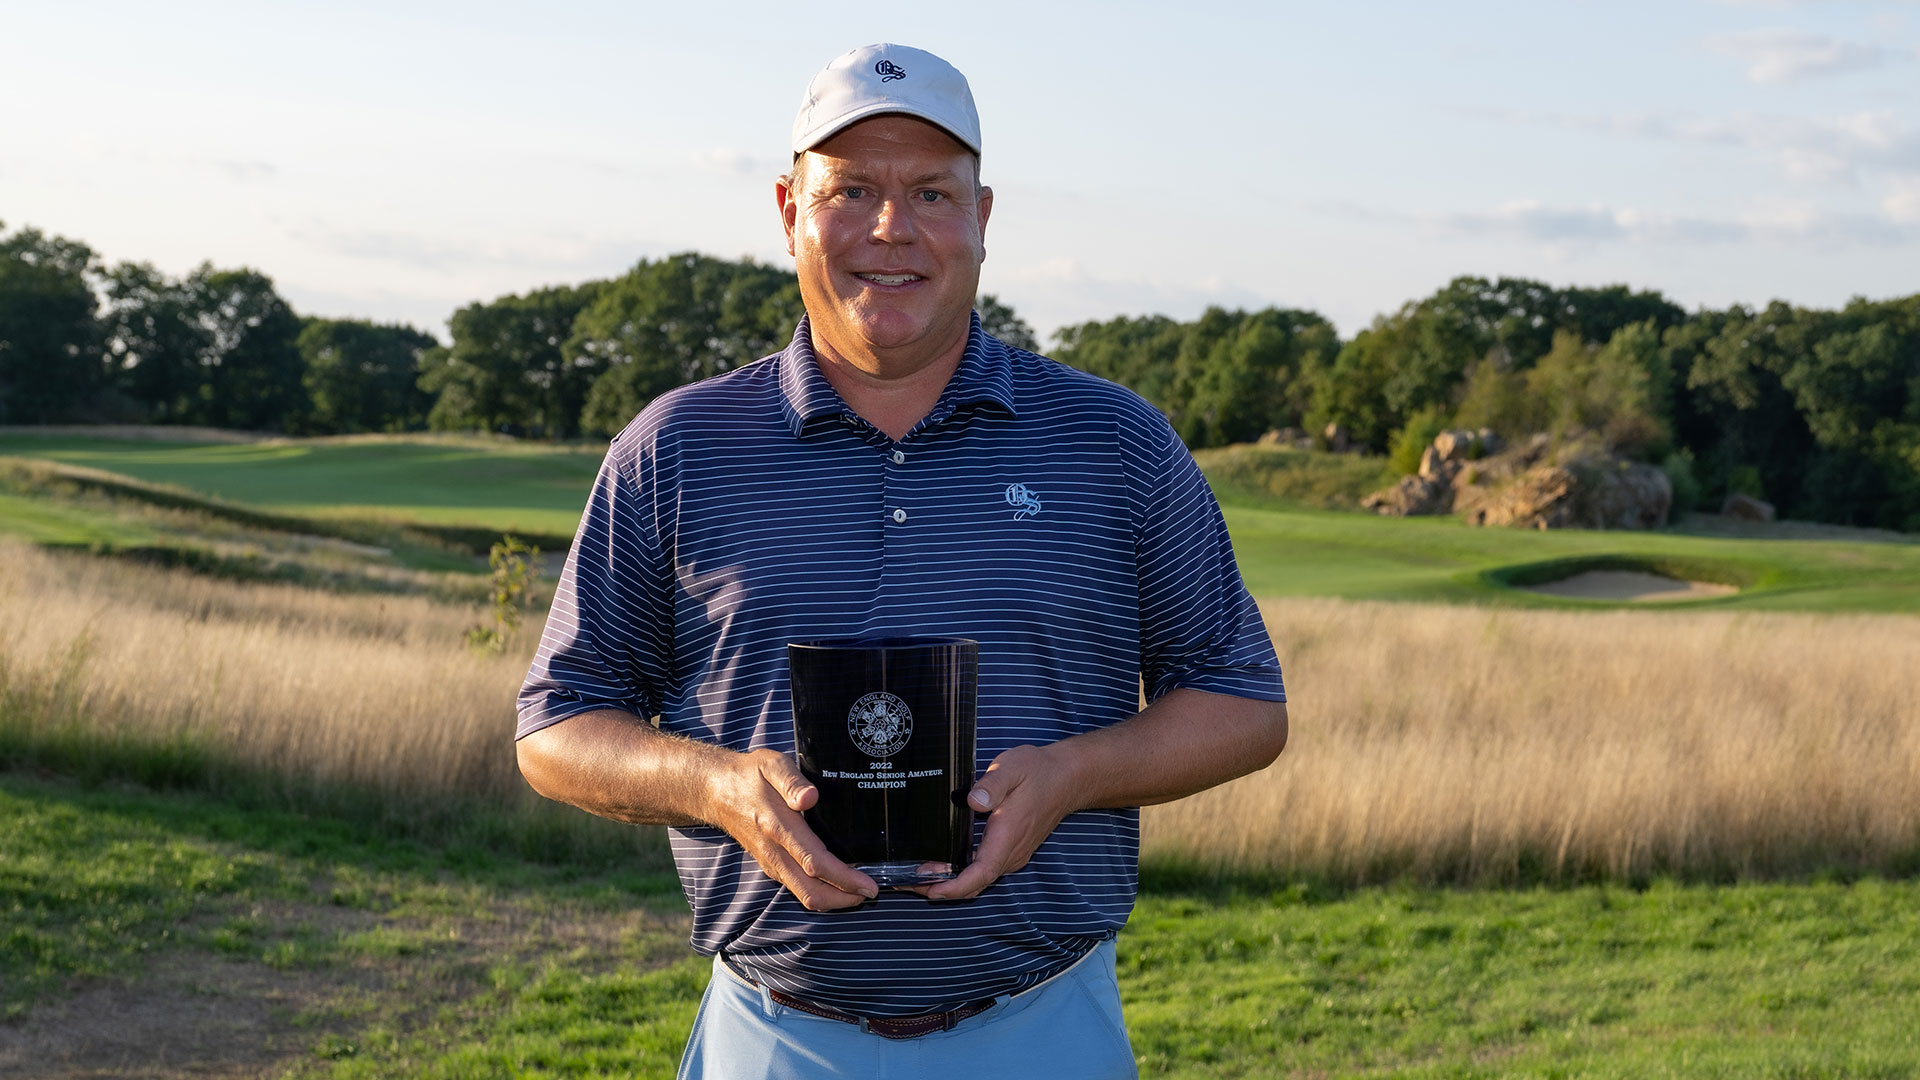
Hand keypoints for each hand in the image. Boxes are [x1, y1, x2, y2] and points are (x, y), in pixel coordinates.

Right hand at [709, 748, 877, 910]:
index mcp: (777, 826)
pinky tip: (836, 884)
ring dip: (833, 899)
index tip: (869, 885)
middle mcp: (773, 850)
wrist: (715, 790)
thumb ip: (791, 780)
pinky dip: (819, 892)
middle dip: (844, 898)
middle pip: (810, 891)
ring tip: (859, 891)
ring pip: (803, 893)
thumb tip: (810, 797)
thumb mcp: (771, 764)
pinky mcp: (769, 864)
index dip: (844, 878)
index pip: (815, 862)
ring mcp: (770, 861)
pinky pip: (795, 887)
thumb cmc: (749, 775)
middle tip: (872, 892)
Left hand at [916, 744, 1079, 900]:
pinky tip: (940, 861)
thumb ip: (992, 785)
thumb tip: (973, 801)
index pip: (980, 873)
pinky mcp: (1010, 850)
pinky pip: (983, 869)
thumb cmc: (1037, 771)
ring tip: (914, 873)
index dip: (954, 887)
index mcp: (1007, 837)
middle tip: (904, 881)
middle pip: (973, 883)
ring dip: (948, 881)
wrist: (1067, 777)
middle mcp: (1010, 853)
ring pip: (977, 878)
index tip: (930, 891)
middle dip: (939, 887)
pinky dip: (960, 872)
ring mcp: (1011, 854)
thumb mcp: (1012, 768)